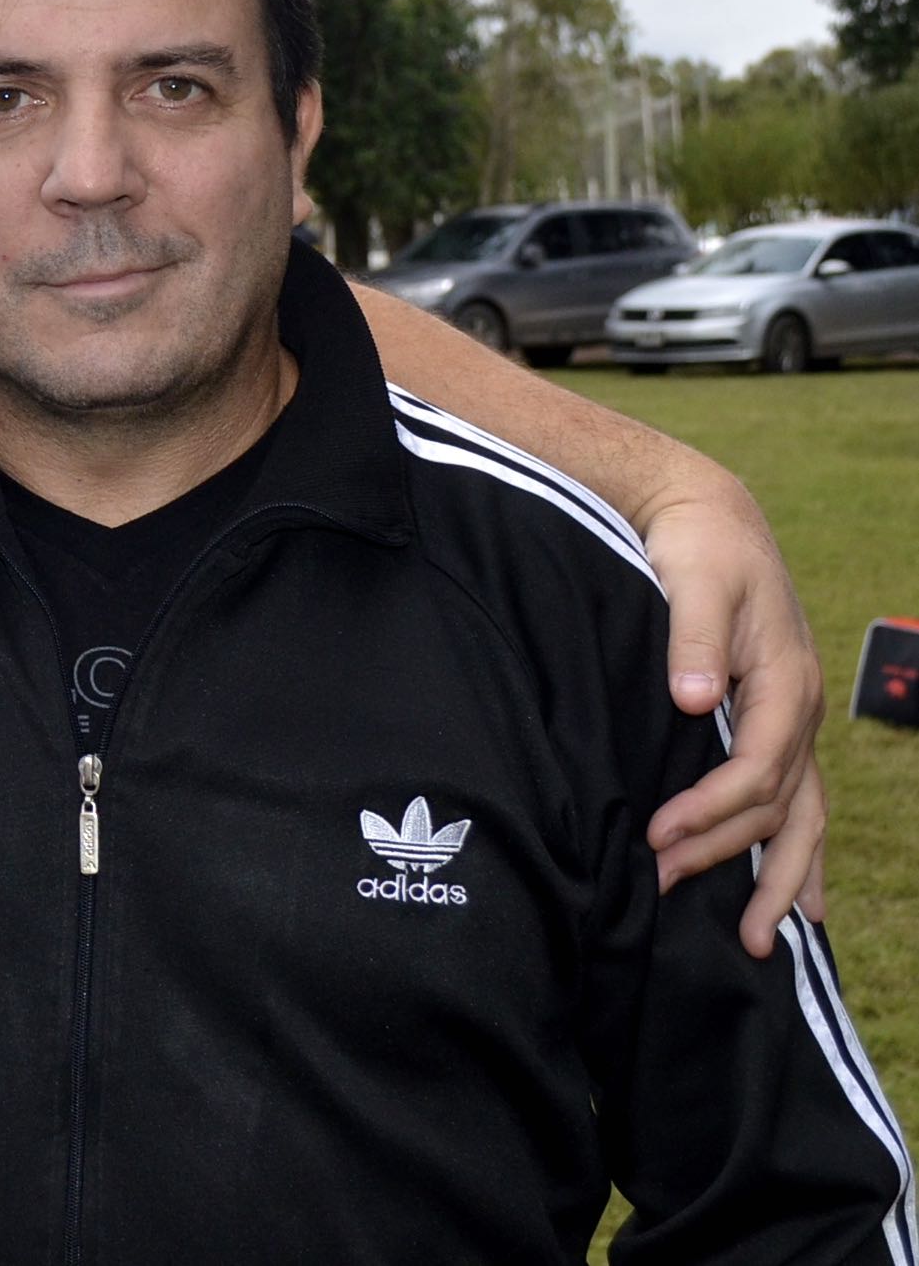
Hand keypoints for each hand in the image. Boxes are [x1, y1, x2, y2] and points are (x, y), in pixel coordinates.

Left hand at [639, 475, 825, 955]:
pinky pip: (796, 803)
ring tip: (758, 942)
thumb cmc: (698, 547)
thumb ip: (694, 637)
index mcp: (785, 683)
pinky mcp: (772, 725)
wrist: (712, 518)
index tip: (659, 835)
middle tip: (669, 890)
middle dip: (732, 858)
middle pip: (779, 807)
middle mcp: (798, 712)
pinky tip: (799, 903)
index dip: (710, 809)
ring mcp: (792, 723)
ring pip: (799, 817)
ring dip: (780, 878)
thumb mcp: (697, 578)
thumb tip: (696, 697)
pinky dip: (796, 853)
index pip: (756, 769)